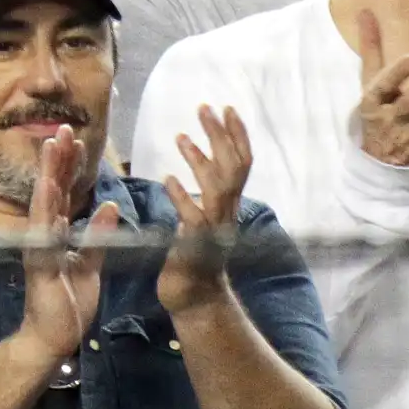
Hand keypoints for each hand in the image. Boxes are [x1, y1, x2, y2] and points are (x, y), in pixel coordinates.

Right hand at [20, 125, 118, 362]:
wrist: (54, 338)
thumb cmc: (69, 302)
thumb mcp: (91, 264)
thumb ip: (98, 236)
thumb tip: (108, 205)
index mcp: (58, 234)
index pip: (64, 192)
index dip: (68, 167)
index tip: (75, 139)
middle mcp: (46, 236)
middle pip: (52, 191)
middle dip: (57, 160)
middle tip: (64, 128)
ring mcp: (40, 249)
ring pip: (44, 206)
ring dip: (48, 176)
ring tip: (53, 148)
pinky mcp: (42, 266)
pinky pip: (45, 237)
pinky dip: (47, 214)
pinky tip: (50, 193)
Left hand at [158, 105, 250, 315]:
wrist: (195, 300)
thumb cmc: (193, 259)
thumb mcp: (200, 220)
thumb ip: (203, 195)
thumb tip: (197, 167)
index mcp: (228, 206)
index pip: (241, 163)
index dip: (237, 135)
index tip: (226, 108)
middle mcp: (227, 214)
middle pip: (233, 168)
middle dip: (221, 135)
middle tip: (205, 107)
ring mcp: (214, 230)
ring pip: (217, 187)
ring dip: (201, 159)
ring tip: (179, 136)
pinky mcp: (196, 246)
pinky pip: (193, 217)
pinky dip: (182, 196)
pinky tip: (168, 179)